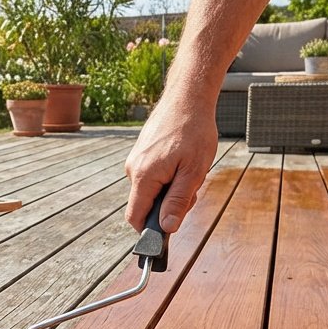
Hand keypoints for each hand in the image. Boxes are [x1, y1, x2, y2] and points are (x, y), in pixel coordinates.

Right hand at [123, 92, 217, 232]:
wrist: (187, 97)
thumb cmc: (193, 131)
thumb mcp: (193, 172)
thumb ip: (178, 201)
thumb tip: (167, 228)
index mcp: (143, 177)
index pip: (135, 217)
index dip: (149, 231)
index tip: (169, 229)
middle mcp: (133, 169)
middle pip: (146, 204)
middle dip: (168, 205)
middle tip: (192, 188)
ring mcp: (135, 159)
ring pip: (151, 189)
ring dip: (171, 188)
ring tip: (189, 168)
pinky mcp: (141, 152)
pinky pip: (152, 175)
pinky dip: (168, 175)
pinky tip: (182, 159)